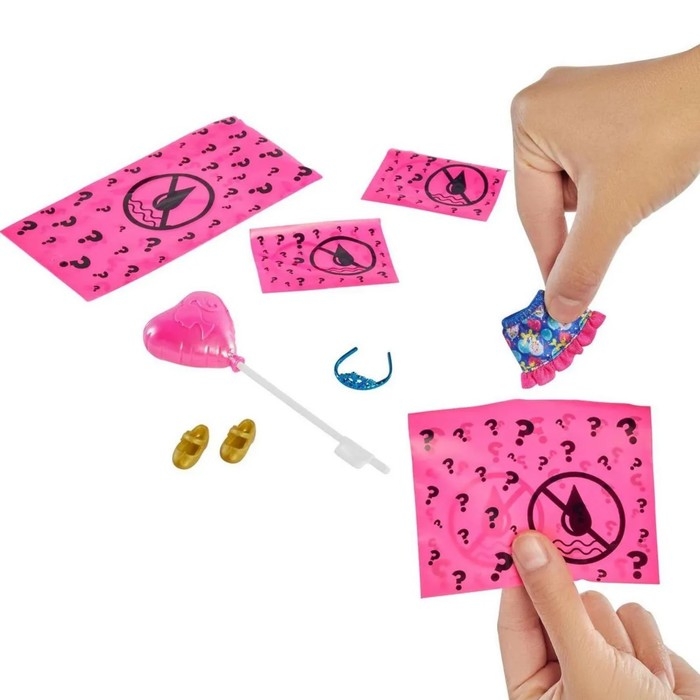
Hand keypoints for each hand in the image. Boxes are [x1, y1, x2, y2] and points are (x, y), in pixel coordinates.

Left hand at [497, 532, 699, 698]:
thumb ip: (556, 604)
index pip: (515, 620)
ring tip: (638, 679)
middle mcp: (565, 673)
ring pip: (601, 606)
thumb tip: (526, 547)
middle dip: (584, 618)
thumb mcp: (587, 667)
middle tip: (589, 611)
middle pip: (559, 607)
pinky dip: (652, 645)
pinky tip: (660, 682)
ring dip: (625, 639)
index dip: (518, 580)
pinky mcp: (643, 656)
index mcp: (534, 689)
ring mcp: (605, 662)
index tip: (521, 535)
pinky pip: (637, 617)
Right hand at [511, 46, 699, 321]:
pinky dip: (606, 181)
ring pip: (568, 182)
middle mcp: (540, 104)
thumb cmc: (666, 133)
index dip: (551, 257)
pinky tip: (631, 170)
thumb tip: (559, 310)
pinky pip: (585, 162)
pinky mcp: (595, 104)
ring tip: (633, 180)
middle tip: (613, 224)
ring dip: (597, 199)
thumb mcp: (614, 211)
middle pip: (548, 195)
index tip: (560, 297)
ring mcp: (569, 101)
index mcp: (528, 119)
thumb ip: (580, 266)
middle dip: (583, 217)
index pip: (533, 210)